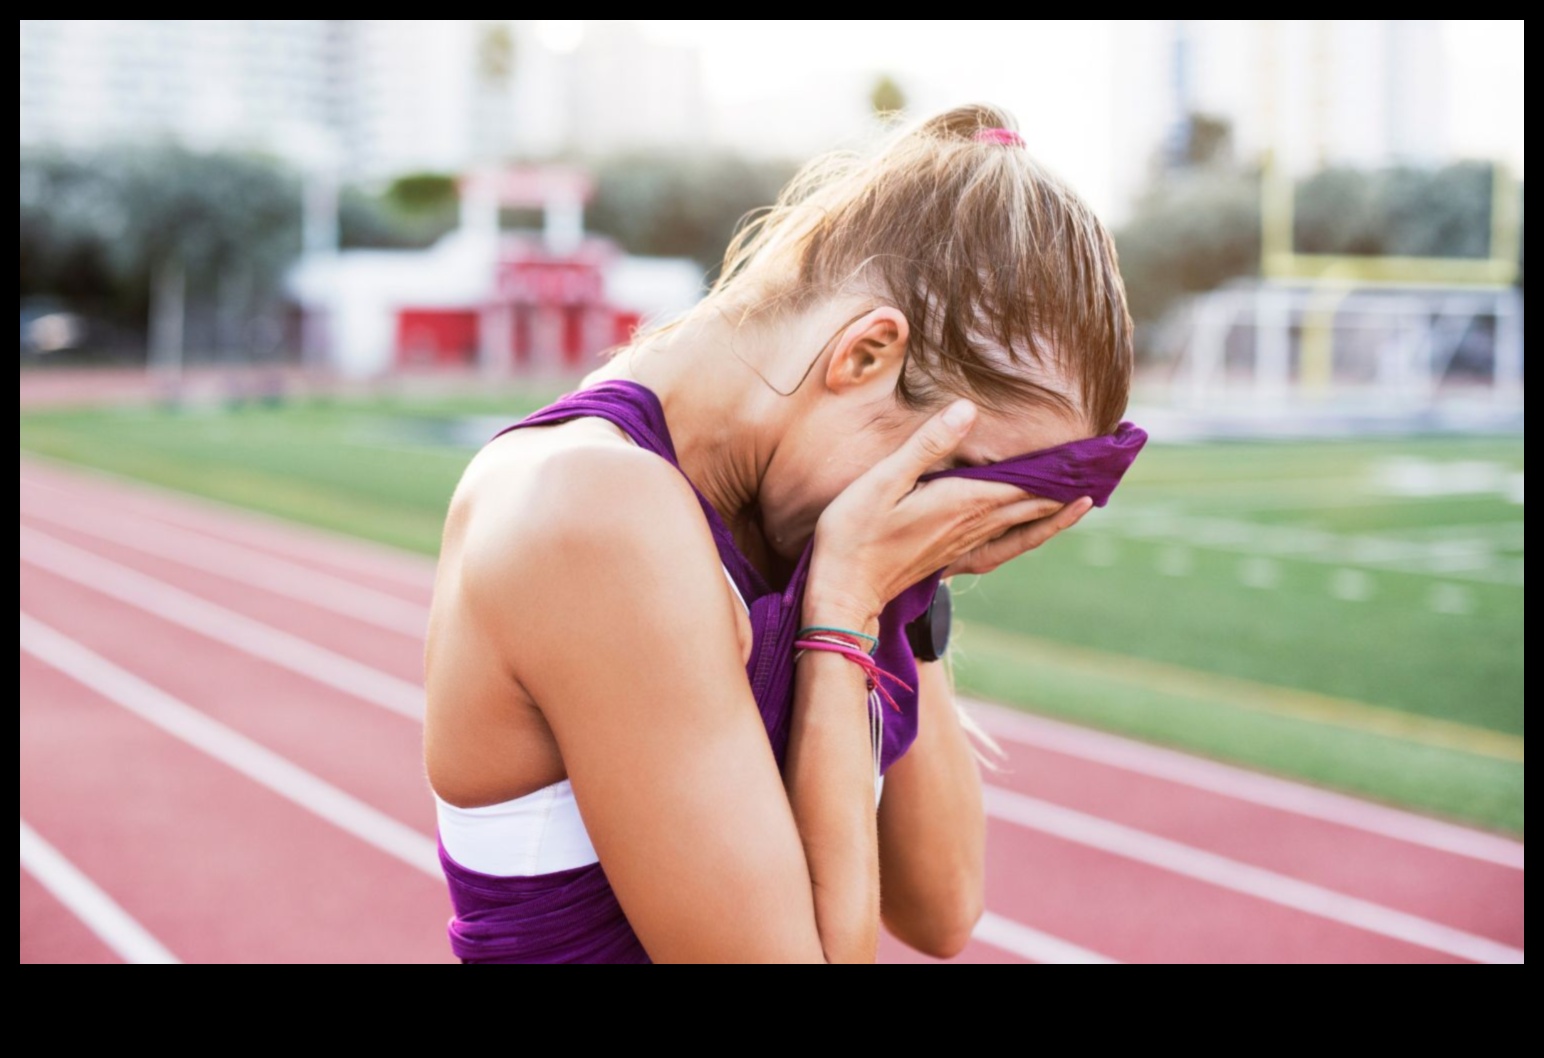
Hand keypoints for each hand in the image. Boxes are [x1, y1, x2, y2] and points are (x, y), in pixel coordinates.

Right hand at [807, 400, 1079, 621]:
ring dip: (1059, 507)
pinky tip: (1041, 530)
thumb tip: (967, 410)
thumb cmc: (854, 533)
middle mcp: (974, 525)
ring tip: (1090, 493)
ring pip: (1027, 523)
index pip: (1026, 480)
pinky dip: (1034, 534)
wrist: (843, 590)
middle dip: (1068, 482)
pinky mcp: (955, 559)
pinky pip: (1009, 547)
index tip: (1093, 449)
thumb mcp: (883, 480)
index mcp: (963, 502)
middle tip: (1104, 465)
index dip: (1060, 465)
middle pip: (1034, 501)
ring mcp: (967, 545)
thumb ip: (927, 445)